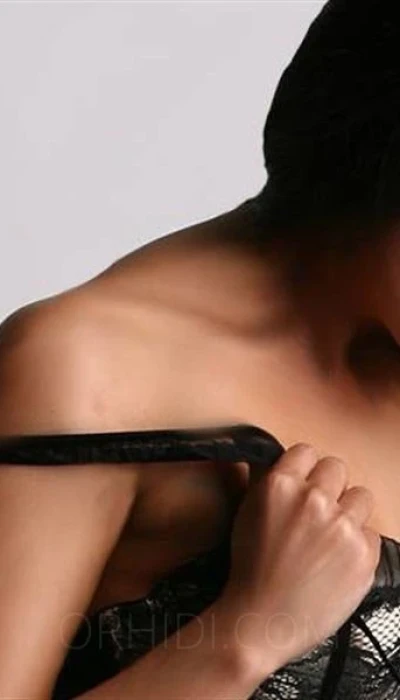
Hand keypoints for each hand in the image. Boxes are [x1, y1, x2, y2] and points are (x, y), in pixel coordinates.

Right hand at [216, 443, 380, 677]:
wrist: (262, 619)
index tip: (304, 483)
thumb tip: (274, 457)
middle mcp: (313, 500)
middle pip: (337, 468)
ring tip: (332, 534)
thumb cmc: (250, 570)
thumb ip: (264, 480)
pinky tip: (338, 559)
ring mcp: (341, 527)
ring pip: (361, 496)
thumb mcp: (246, 513)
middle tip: (318, 510)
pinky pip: (372, 532)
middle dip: (329, 486)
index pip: (306, 452)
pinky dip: (358, 544)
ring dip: (348, 511)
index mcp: (281, 486)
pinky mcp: (363, 555)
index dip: (305, 469)